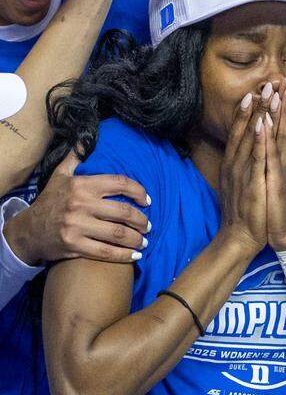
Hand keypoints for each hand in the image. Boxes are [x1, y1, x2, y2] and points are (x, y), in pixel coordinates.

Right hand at [3, 152, 149, 265]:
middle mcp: (81, 204)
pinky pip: (106, 252)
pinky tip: (134, 256)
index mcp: (82, 185)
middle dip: (142, 221)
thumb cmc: (50, 201)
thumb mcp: (60, 175)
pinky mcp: (75, 245)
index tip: (148, 201)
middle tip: (148, 226)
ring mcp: (77, 225)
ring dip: (137, 239)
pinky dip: (124, 255)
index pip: (120, 182)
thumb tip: (86, 139)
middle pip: (124, 212)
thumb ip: (75, 158)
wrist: (29, 229)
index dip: (139, 191)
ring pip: (118, 233)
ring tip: (143, 242)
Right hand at [217, 89, 267, 255]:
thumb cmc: (246, 209)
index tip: (258, 89)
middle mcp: (238, 163)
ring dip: (258, 115)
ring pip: (250, 138)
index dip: (251, 110)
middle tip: (266, 82)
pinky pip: (255, 158)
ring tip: (265, 94)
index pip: (244, 131)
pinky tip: (262, 125)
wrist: (241, 236)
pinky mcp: (251, 183)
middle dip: (257, 105)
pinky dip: (258, 141)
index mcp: (238, 162)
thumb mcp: (244, 181)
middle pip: (247, 129)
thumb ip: (245, 164)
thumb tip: (249, 150)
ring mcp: (243, 172)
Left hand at [265, 74, 285, 250]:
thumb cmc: (277, 206)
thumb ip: (276, 159)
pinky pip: (271, 156)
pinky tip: (266, 122)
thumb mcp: (275, 178)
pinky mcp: (275, 183)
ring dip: (282, 113)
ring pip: (283, 137)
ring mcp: (283, 171)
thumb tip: (273, 140)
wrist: (283, 234)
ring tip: (281, 90)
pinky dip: (268, 138)